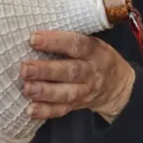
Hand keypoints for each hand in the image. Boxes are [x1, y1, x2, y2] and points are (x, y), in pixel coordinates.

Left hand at [21, 31, 135, 121]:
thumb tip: (35, 30)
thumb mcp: (92, 42)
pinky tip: (31, 110)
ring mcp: (85, 91)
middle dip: (46, 70)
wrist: (117, 86)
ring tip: (27, 88)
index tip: (34, 39)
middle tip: (25, 68)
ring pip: (66, 93)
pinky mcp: (77, 106)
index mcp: (94, 52)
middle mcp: (91, 72)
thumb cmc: (95, 57)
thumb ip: (69, 39)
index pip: (76, 44)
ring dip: (45, 92)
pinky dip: (46, 111)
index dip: (55, 41)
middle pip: (70, 71)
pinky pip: (62, 110)